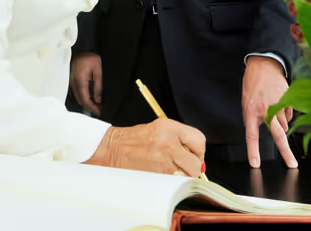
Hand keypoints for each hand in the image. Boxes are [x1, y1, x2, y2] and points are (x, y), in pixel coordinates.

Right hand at [70, 52, 102, 115]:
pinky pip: (76, 93)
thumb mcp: (98, 71)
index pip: (85, 99)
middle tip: (99, 110)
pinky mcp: (72, 81)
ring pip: (77, 97)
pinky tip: (90, 98)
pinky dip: (83, 98)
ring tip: (96, 105)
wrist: (82, 48)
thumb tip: (98, 100)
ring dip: (86, 103)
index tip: (99, 111)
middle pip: (80, 100)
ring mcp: (71, 82)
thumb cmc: (91, 58)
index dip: (92, 107)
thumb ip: (98, 86)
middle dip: (89, 107)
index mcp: (80, 81)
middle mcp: (73, 83)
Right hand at [84, 119, 204, 175]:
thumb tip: (198, 157)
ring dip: (181, 176)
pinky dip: (171, 183)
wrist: (111, 149)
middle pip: (196, 163)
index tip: (193, 155)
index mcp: (169, 127)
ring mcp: (162, 160)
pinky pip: (173, 183)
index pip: (199, 140)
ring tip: (168, 170)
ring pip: (186, 176)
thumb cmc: (133, 140)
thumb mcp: (159, 129)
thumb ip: (180, 139)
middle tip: (182, 166)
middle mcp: (167, 142)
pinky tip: (160, 175)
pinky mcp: (156, 175)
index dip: (199, 151)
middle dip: (192, 168)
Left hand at [242, 56, 296, 168]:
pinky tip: (279, 102)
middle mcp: (266, 109)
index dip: (253, 150)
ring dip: (280, 123)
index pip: (252, 135)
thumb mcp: (246, 101)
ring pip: (284, 124)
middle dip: (286, 152)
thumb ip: (253, 117)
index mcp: (251, 111)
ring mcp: (279, 104)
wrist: (264, 64)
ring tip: (273, 108)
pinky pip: (289, 114)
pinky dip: (285, 113)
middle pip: (278, 135)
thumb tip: (264, 129)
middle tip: (292, 164)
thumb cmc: (253, 83)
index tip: (256, 163)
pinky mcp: (289, 99)